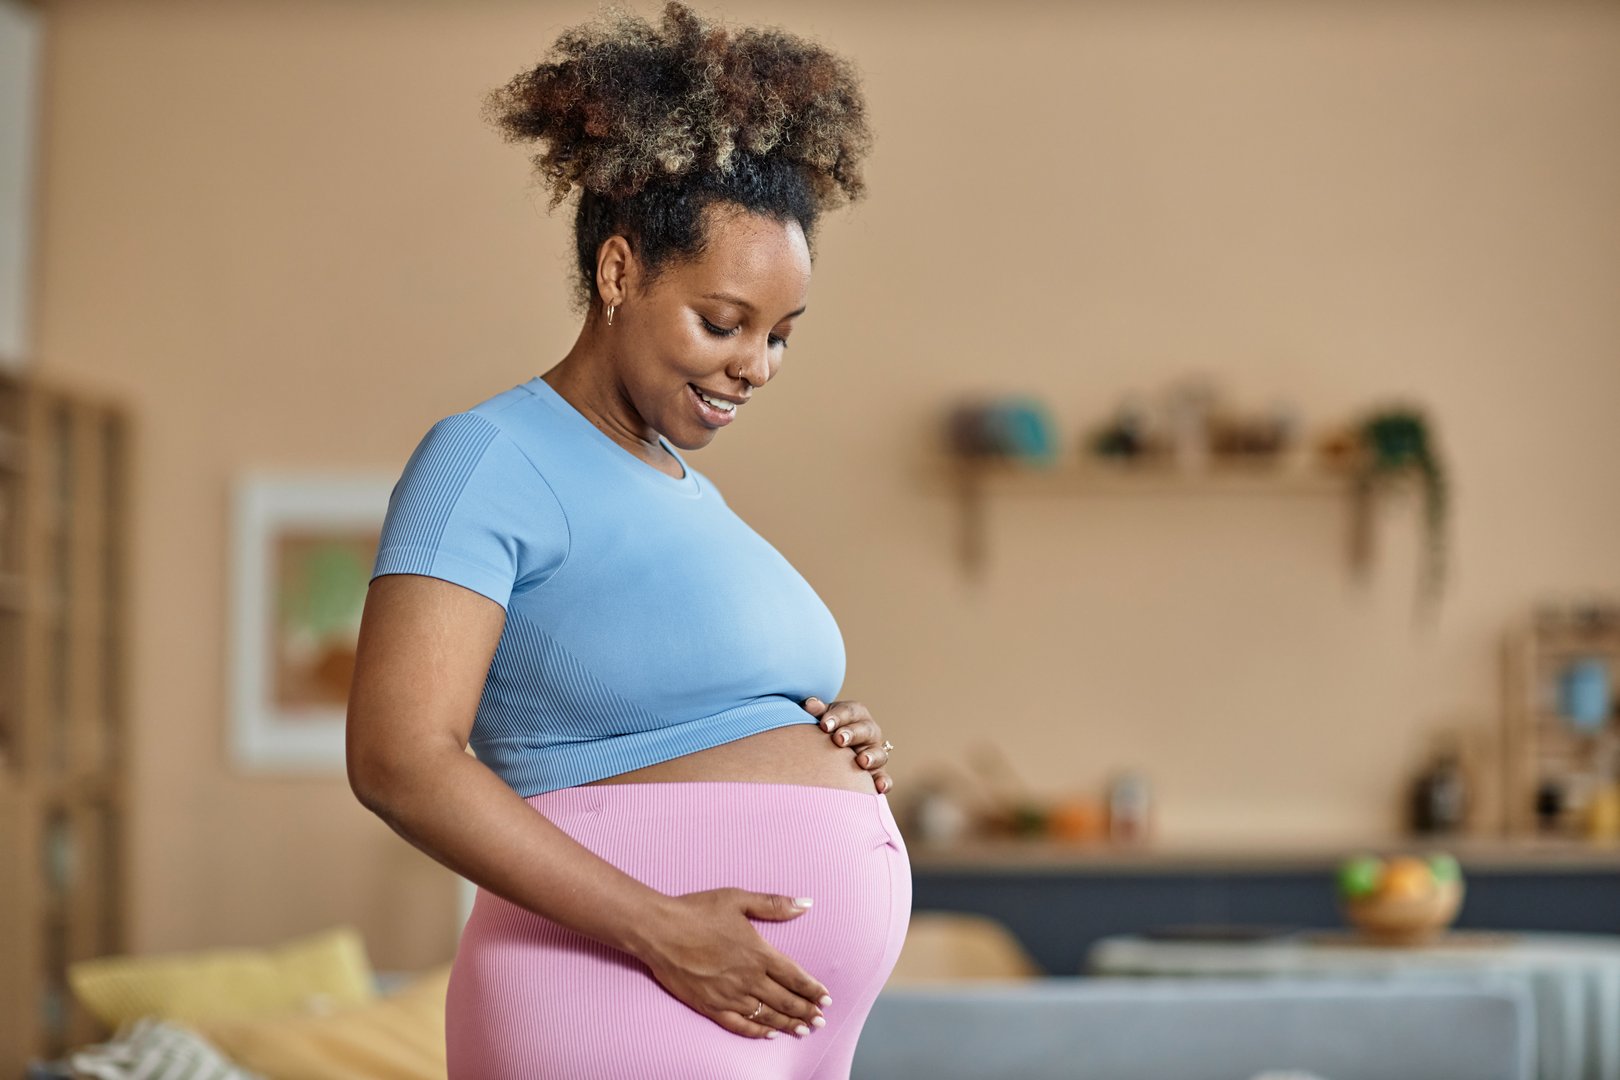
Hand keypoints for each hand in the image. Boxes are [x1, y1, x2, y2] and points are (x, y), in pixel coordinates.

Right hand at [636, 889, 832, 1038]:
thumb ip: (773, 905)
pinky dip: (757, 1031)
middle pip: (785, 1000)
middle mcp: (748, 978)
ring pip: (766, 1016)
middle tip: (820, 1021)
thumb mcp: (738, 899)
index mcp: (758, 953)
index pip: (795, 976)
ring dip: (787, 1024)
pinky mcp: (710, 1006)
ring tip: (803, 1030)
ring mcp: (729, 995)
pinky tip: (768, 1034)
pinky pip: (739, 1024)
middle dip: (806, 1012)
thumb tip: (805, 904)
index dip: (813, 990)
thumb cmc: (697, 910)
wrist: (660, 930)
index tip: (826, 999)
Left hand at [802, 697, 892, 793]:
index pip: (849, 712)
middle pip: (865, 730)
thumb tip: (809, 704)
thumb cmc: (826, 730)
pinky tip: (879, 788)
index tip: (824, 724)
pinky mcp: (877, 773)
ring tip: (862, 761)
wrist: (830, 750)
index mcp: (856, 715)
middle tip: (839, 740)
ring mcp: (875, 753)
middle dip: (853, 734)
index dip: (838, 717)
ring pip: (879, 753)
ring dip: (872, 757)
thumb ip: (817, 712)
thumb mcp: (822, 718)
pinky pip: (883, 778)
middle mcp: (869, 732)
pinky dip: (884, 782)